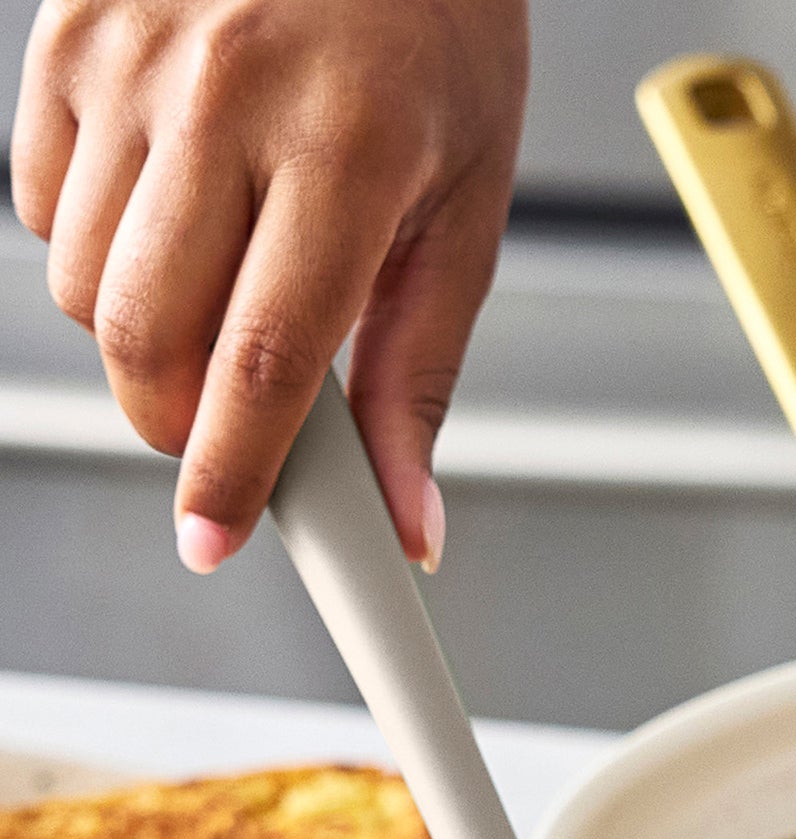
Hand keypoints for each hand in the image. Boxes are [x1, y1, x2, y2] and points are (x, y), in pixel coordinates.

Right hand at [11, 0, 528, 571]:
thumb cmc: (434, 41)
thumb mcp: (465, 212)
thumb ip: (420, 375)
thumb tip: (410, 520)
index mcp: (345, 152)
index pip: (263, 359)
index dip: (230, 470)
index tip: (212, 541)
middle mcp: (224, 97)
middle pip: (145, 337)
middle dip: (175, 421)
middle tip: (224, 426)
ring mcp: (130, 57)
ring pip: (84, 285)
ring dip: (141, 332)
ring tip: (220, 281)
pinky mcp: (65, 31)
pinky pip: (41, 202)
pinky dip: (97, 241)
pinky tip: (172, 203)